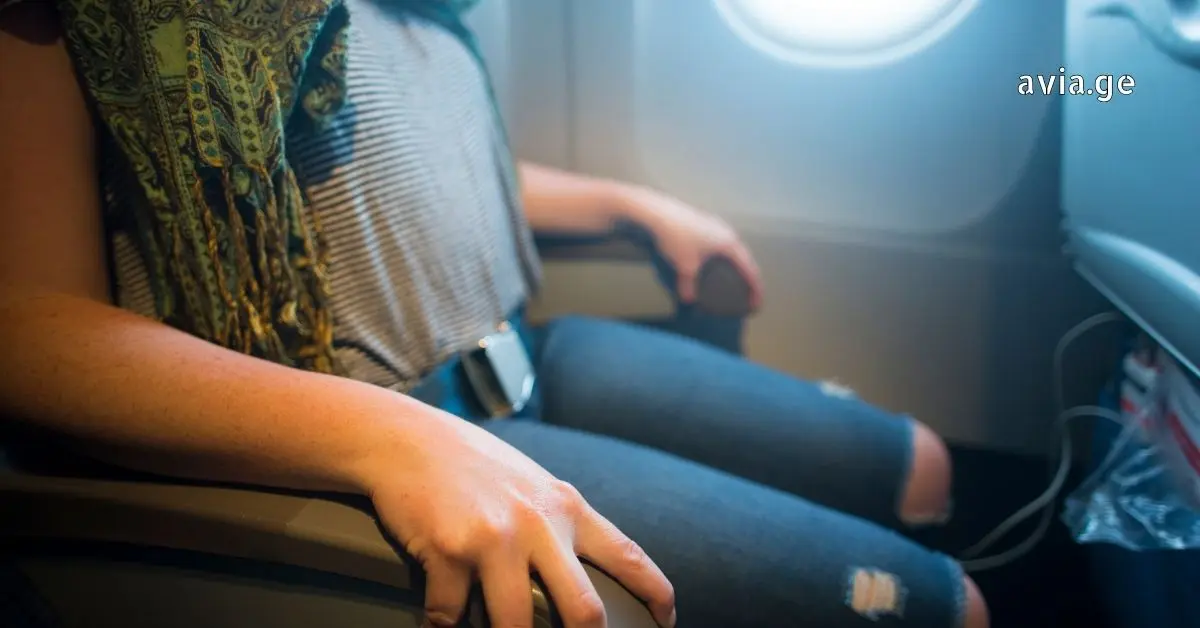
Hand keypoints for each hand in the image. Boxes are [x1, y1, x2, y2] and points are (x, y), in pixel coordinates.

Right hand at [363, 410, 676, 627]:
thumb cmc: (471, 465)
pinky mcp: (450, 551)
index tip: (666, 622)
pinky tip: (440, 619)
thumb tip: (589, 570)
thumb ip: (562, 523)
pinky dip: (445, 626)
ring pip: (517, 626)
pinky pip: (451, 616)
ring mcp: (495, 539)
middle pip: (584, 612)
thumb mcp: (533, 484)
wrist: (405, 438)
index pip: (629, 556)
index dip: (655, 596)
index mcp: (567, 507)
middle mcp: (539, 523)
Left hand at [621, 187, 763, 309]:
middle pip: (746, 258)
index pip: (749, 269)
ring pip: (735, 248)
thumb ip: (689, 284)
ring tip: (739, 277)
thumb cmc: (677, 239)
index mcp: (729, 244)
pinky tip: (719, 260)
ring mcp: (718, 225)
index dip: (755, 288)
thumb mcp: (685, 266)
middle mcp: (728, 233)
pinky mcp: (707, 222)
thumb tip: (688, 299)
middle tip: (752, 294)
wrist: (660, 213)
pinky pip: (724, 243)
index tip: (757, 303)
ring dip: (740, 264)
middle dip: (750, 277)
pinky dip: (728, 256)